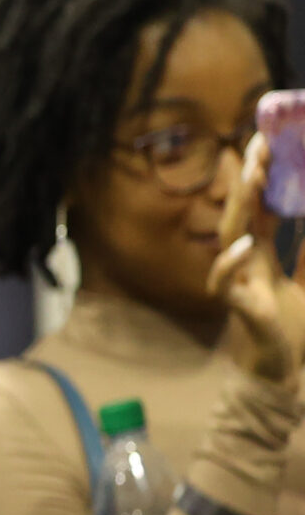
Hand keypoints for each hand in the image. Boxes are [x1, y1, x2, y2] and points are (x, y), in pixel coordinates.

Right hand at [209, 135, 304, 383]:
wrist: (280, 372)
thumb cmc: (289, 329)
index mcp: (260, 254)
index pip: (258, 206)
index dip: (262, 176)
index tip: (270, 142)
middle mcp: (244, 262)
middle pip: (241, 212)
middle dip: (248, 178)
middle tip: (259, 144)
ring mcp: (237, 282)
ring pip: (230, 237)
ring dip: (239, 206)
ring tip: (252, 177)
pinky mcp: (237, 308)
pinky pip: (225, 283)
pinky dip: (231, 263)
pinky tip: (245, 245)